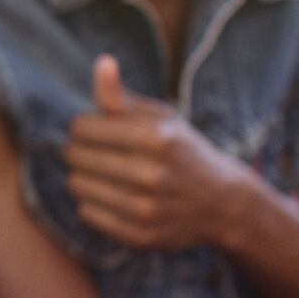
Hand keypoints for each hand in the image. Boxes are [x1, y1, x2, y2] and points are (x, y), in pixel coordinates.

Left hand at [63, 57, 256, 251]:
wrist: (224, 204)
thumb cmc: (183, 151)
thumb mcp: (162, 118)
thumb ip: (123, 96)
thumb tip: (102, 62)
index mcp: (155, 138)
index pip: (80, 127)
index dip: (84, 127)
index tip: (98, 131)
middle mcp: (150, 174)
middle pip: (74, 156)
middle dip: (81, 151)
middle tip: (100, 154)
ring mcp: (145, 208)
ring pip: (76, 185)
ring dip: (83, 177)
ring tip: (106, 174)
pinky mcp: (139, 235)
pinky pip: (86, 213)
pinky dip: (93, 203)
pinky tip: (114, 197)